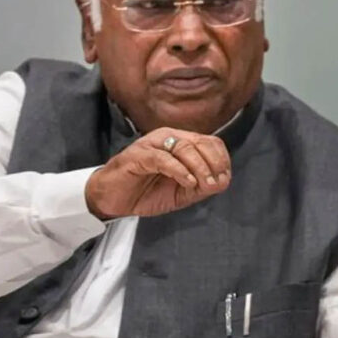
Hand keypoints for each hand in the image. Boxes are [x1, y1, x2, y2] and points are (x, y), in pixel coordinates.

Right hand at [85, 128, 231, 218]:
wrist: (114, 199)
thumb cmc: (148, 191)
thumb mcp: (183, 192)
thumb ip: (203, 186)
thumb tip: (223, 181)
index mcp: (181, 142)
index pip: (211, 142)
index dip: (222, 159)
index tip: (224, 179)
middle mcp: (169, 137)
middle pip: (201, 142)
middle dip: (214, 163)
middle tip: (215, 183)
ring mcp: (152, 144)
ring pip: (184, 147)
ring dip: (199, 167)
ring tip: (203, 184)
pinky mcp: (138, 155)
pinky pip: (164, 159)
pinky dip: (180, 171)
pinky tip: (187, 182)